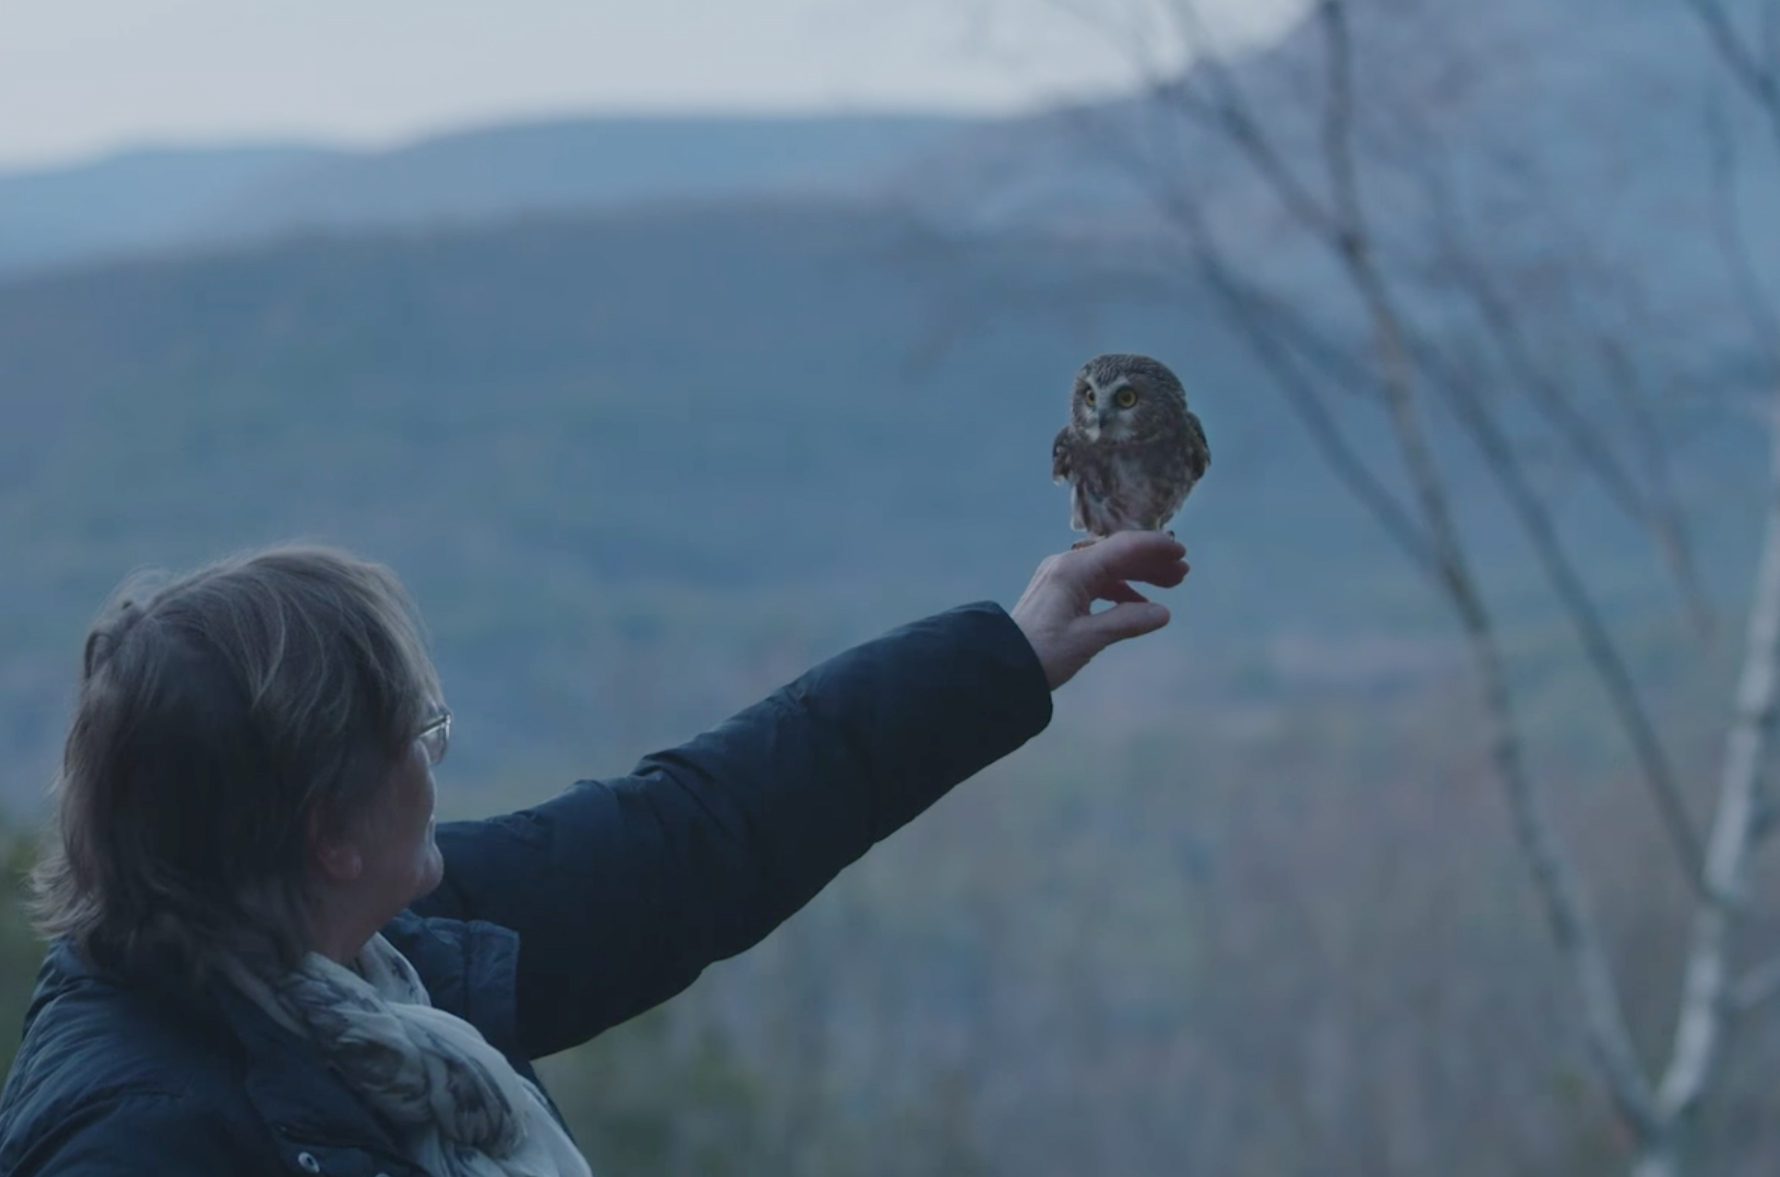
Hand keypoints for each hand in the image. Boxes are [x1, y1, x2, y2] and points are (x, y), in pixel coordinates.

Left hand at [1010, 531, 1189, 689]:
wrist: (1001, 667)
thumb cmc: (1042, 653)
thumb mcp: (1088, 639)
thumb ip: (1127, 622)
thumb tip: (1163, 613)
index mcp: (1073, 570)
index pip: (1122, 548)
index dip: (1155, 547)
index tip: (1182, 551)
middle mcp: (1066, 566)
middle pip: (1117, 554)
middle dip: (1152, 561)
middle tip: (1183, 572)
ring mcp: (1061, 578)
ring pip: (1109, 568)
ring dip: (1139, 575)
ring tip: (1170, 585)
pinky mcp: (1058, 593)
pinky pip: (1097, 583)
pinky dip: (1121, 590)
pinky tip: (1139, 604)